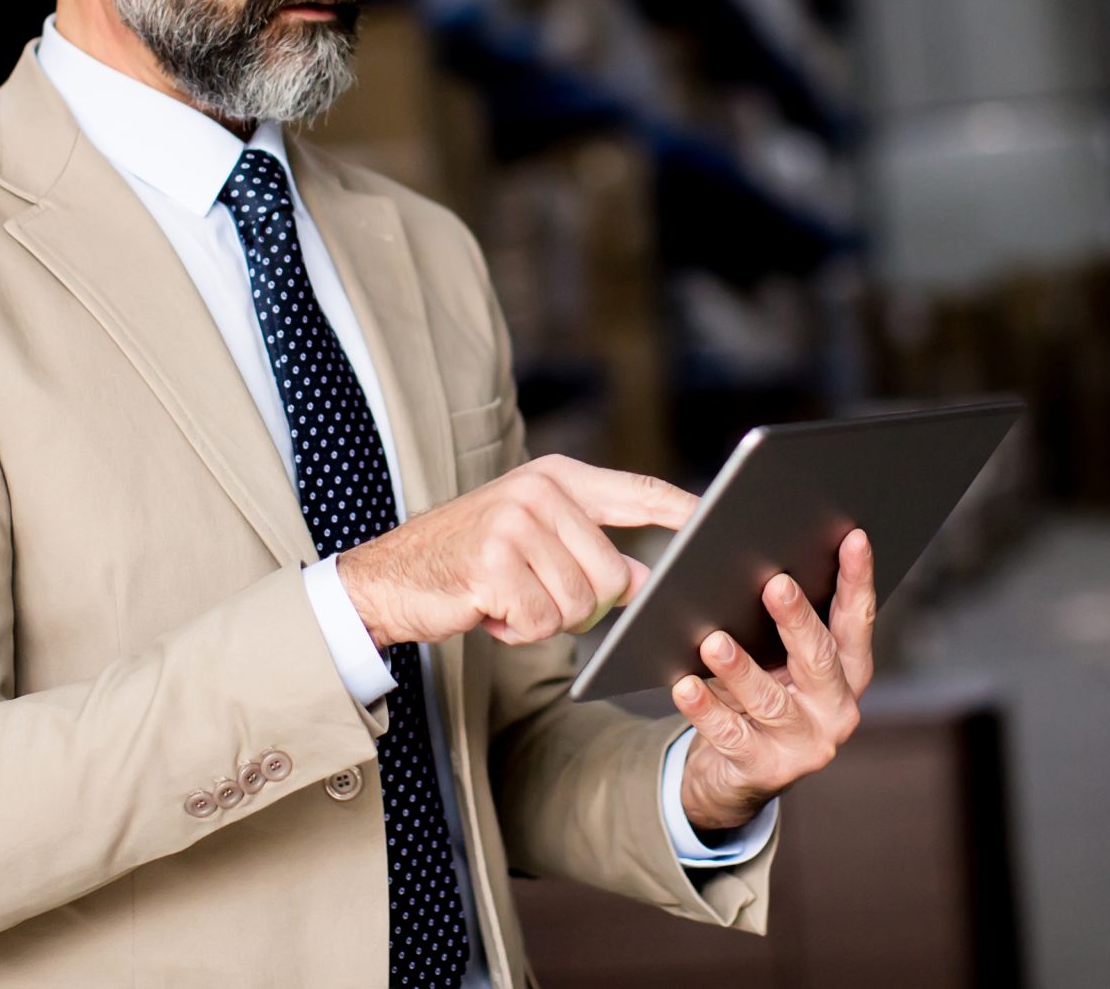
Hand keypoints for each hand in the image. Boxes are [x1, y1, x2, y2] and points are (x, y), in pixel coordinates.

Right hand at [336, 455, 695, 647]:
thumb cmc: (470, 560)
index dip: (682, 509)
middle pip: (612, 574)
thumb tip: (645, 581)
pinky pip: (543, 622)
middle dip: (581, 602)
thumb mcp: (534, 540)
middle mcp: (540, 491)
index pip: (638, 491)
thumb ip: (591, 551)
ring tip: (507, 596)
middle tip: (534, 592)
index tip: (720, 520)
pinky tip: (489, 609)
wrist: (390, 575)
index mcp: (557, 477)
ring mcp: (515, 524)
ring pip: (580, 604)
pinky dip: (519, 631)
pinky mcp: (494, 563)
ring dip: (546, 618)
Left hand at [673, 529, 874, 833]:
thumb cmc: (760, 698)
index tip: (853, 537)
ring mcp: (805, 745)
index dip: (857, 579)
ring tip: (714, 641)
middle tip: (775, 584)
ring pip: (770, 700)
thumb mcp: (780, 662)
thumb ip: (782, 626)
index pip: (856, 620)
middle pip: (818, 658)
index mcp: (848, 673)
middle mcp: (836, 709)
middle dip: (796, 620)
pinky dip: (706, 710)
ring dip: (741, 668)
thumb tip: (757, 560)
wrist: (737, 776)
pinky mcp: (765, 769)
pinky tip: (685, 686)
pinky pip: (730, 735)